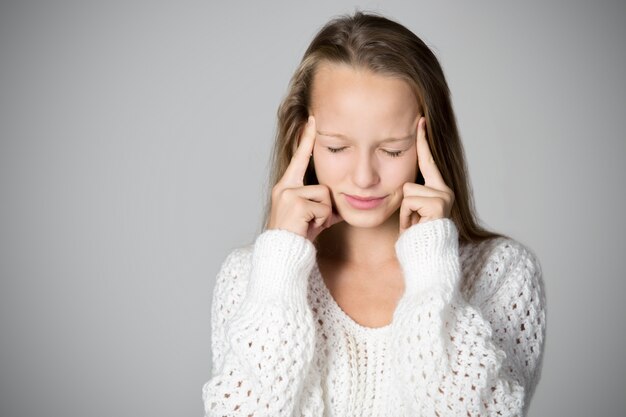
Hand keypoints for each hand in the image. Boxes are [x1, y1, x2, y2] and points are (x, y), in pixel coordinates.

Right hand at [268, 116, 343, 240]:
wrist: (281, 254)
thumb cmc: (296, 237)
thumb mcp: (311, 218)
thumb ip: (323, 206)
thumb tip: (339, 205)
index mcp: (286, 187)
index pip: (300, 158)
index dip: (307, 139)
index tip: (313, 118)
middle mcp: (285, 187)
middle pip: (323, 186)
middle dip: (324, 209)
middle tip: (310, 224)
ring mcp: (289, 194)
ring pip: (325, 197)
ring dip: (323, 216)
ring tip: (308, 226)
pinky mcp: (296, 203)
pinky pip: (323, 208)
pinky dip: (321, 221)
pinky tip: (307, 228)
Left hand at [399, 116, 454, 232]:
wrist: (428, 257)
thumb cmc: (418, 239)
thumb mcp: (413, 213)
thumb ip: (411, 197)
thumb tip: (403, 187)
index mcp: (439, 190)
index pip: (428, 161)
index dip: (423, 141)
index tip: (420, 119)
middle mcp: (445, 190)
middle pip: (408, 182)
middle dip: (405, 205)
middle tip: (415, 223)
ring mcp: (444, 196)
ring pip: (406, 191)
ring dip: (405, 212)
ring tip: (416, 226)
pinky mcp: (438, 203)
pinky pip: (409, 201)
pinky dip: (407, 217)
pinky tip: (417, 227)